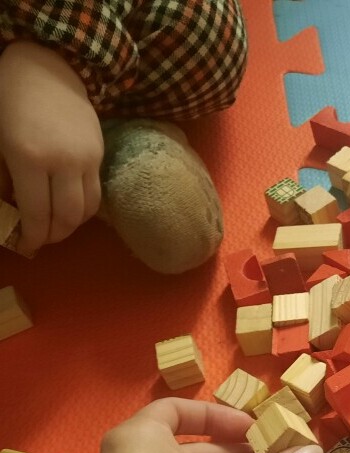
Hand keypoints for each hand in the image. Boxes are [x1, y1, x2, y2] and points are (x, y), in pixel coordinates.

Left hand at [0, 41, 103, 253]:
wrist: (47, 68)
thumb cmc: (10, 100)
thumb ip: (5, 179)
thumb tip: (13, 212)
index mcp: (29, 159)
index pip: (38, 214)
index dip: (33, 237)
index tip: (26, 247)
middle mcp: (63, 163)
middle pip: (67, 218)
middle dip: (54, 235)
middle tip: (41, 240)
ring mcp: (86, 160)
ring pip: (87, 210)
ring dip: (72, 225)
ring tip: (57, 226)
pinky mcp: (99, 155)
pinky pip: (96, 192)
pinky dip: (83, 207)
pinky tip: (69, 205)